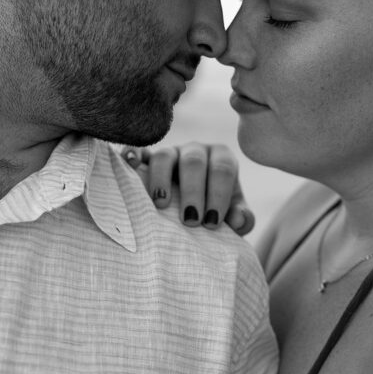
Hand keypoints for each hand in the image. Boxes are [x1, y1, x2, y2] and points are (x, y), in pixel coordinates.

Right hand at [121, 143, 254, 235]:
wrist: (195, 206)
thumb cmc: (215, 209)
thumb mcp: (232, 214)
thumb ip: (242, 218)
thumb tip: (238, 220)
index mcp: (221, 159)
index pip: (222, 169)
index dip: (218, 195)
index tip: (212, 223)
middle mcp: (196, 151)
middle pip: (194, 162)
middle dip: (192, 191)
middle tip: (190, 221)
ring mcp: (170, 153)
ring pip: (164, 156)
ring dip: (161, 179)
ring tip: (160, 205)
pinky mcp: (148, 159)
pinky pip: (139, 153)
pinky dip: (133, 155)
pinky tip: (130, 164)